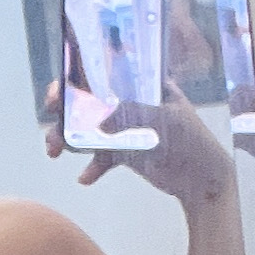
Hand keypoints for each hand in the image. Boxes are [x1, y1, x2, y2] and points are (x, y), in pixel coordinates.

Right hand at [43, 79, 231, 209]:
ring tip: (55, 152)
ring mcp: (127, 127)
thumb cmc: (192, 141)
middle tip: (51, 124)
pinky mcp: (126, 152)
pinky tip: (86, 178)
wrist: (203, 181)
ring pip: (89, 129)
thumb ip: (133, 116)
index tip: (57, 94)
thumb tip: (99, 124)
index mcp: (144, 84)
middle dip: (64, 113)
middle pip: (89, 101)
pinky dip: (92, 167)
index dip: (76, 79)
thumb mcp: (165, 121)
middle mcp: (132, 102)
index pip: (105, 74)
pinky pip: (101, 157)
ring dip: (69, 140)